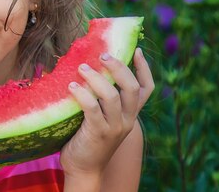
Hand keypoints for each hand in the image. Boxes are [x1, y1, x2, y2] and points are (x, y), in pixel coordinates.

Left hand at [60, 48, 153, 176]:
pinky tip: (71, 86)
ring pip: (112, 96)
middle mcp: (127, 120)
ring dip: (96, 78)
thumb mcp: (102, 116)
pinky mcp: (98, 133)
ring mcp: (114, 127)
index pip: (147, 89)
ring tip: (81, 68)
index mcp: (130, 113)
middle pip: (132, 88)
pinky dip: (82, 94)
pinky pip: (92, 109)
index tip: (136, 49)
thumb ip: (102, 97)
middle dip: (119, 68)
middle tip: (102, 56)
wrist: (83, 168)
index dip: (144, 68)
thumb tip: (89, 65)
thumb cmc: (88, 136)